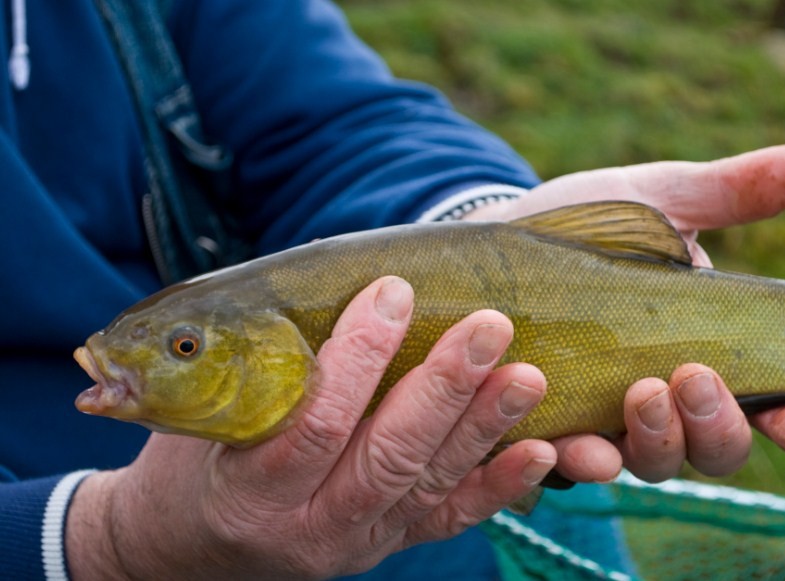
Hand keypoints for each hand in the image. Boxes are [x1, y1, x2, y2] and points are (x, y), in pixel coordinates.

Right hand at [67, 277, 554, 579]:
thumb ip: (259, 369)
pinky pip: (449, 519)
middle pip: (388, 456)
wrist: (185, 550)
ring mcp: (357, 542)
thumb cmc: (191, 463)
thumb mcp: (200, 418)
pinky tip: (541, 451)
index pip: (315, 425)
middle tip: (488, 327)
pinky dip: (498, 486)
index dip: (357, 358)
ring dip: (483, 428)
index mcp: (250, 493)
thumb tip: (327, 279)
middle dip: (443, 389)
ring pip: (428, 484)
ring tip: (528, 375)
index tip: (392, 292)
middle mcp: (309, 528)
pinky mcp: (390, 544)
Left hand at [466, 142, 784, 482]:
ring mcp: (606, 422)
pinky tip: (565, 445)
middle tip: (694, 376)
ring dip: (656, 443)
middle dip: (716, 425)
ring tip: (642, 396)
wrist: (497, 239)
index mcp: (704, 352)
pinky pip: (564, 465)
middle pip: (712, 449)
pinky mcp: (546, 428)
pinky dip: (572, 460)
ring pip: (650, 463)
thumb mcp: (653, 202)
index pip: (766, 404)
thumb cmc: (586, 225)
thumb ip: (724, 192)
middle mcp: (663, 401)